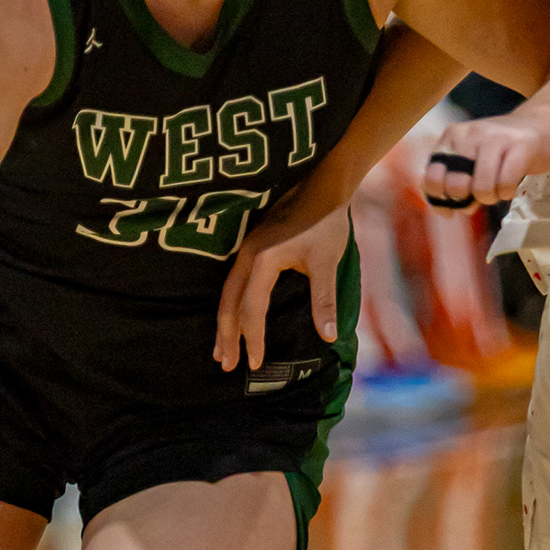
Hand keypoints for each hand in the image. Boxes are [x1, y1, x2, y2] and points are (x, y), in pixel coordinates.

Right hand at [215, 197, 350, 372]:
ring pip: (226, 293)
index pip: (251, 309)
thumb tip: (329, 337)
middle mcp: (246, 256)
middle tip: (227, 365)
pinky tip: (232, 318)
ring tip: (221, 350)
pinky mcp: (249, 247)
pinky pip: (231, 283)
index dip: (253, 339)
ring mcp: (244, 250)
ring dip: (224, 323)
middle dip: (226, 336)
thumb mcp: (326, 262)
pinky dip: (229, 306)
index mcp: (262, 261)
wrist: (321, 185)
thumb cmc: (325, 223)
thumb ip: (324, 300)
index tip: (256, 363)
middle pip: (228, 303)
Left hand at [422, 114, 549, 210]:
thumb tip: (445, 212)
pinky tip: (510, 187)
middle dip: (468, 200)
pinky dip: (507, 193)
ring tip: (498, 191)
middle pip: (457, 185)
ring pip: (482, 188)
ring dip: (490, 198)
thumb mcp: (472, 157)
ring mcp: (495, 138)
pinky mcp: (520, 146)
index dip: (440, 197)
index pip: (432, 175)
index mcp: (452, 136)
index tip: (454, 203)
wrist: (541, 127)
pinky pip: (505, 185)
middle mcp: (470, 134)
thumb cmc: (501, 149)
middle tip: (481, 195)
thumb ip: (455, 179)